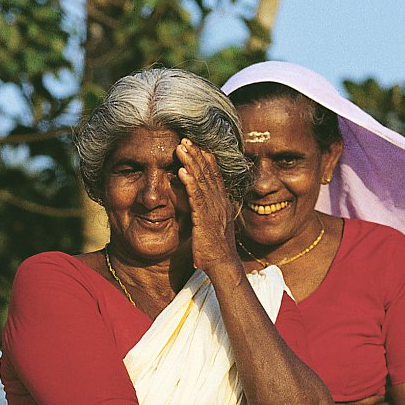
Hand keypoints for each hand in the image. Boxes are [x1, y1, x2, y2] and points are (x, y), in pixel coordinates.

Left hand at [175, 138, 240, 273]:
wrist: (223, 265)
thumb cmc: (216, 248)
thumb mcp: (214, 224)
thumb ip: (208, 210)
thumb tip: (200, 203)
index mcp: (222, 202)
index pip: (214, 175)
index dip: (205, 159)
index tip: (196, 145)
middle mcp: (220, 202)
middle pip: (208, 173)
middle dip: (197, 154)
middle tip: (185, 139)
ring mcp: (214, 210)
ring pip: (202, 181)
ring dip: (191, 163)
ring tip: (181, 148)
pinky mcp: (205, 220)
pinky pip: (197, 198)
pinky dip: (190, 184)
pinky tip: (182, 172)